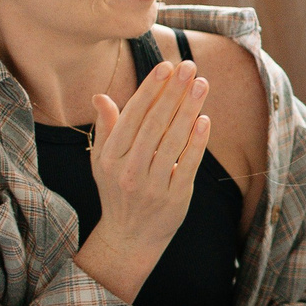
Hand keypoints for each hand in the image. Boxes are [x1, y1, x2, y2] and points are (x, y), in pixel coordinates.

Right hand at [89, 58, 208, 256]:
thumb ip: (106, 128)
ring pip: (173, 140)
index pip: (132, 116)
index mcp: (110, 157)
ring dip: (189, 109)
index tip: (166, 67)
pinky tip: (205, 119)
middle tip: (189, 67)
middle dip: (173, 92)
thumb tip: (100, 96)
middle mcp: (128, 170)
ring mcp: (152, 185)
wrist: (129, 238)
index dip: (150, 90)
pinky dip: (197, 142)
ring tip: (201, 84)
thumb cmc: (117, 192)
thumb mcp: (103, 162)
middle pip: (154, 123)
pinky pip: (187, 164)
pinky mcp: (174, 198)